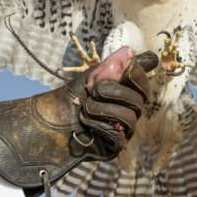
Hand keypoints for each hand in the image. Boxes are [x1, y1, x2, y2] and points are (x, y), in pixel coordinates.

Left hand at [0, 47, 157, 193]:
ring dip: (102, 109)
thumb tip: (129, 50)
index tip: (126, 68)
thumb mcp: (92, 75)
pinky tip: (85, 122)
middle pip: (140, 99)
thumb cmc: (73, 96)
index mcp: (129, 92)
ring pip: (129, 117)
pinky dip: (97, 124)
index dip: (137, 74)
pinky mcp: (116, 146)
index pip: (144, 82)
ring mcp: (125, 130)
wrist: (52, 119)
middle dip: (113, 91)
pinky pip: (118, 135)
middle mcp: (132, 111)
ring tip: (85, 107)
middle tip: (92, 91)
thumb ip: (113, 64)